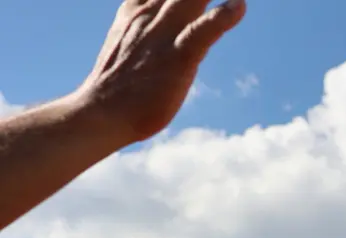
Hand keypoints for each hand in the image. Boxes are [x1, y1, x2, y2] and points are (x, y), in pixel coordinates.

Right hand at [75, 0, 246, 146]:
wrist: (101, 113)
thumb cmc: (118, 85)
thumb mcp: (126, 41)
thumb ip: (142, 24)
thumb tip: (151, 15)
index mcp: (137, 8)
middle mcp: (152, 13)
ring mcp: (165, 34)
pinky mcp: (179, 57)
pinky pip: (203, 31)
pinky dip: (222, 17)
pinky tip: (238, 5)